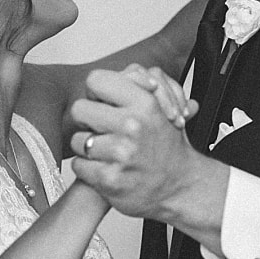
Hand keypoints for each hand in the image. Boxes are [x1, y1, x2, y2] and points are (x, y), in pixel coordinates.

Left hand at [69, 69, 226, 238]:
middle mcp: (133, 126)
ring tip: (107, 152)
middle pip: (80, 109)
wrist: (181, 187)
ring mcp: (120, 153)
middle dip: (88, 120)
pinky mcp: (110, 179)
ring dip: (88, 147)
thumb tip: (126, 71)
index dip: (96, 92)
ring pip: (78, 140)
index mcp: (145, 103)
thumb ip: (140, 84)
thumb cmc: (167, 147)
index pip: (96, 80)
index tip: (103, 103)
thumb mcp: (162, 107)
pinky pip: (79, 165)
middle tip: (102, 129)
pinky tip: (105, 167)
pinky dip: (88, 168)